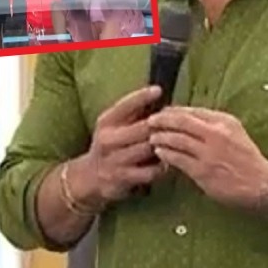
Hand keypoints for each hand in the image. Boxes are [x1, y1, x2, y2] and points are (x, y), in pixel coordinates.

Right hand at [70, 86, 168, 206]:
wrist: (90, 176)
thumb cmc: (111, 143)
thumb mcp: (114, 124)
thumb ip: (132, 112)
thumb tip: (158, 93)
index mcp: (106, 122)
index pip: (124, 105)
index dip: (142, 96)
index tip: (158, 90)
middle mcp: (108, 140)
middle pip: (142, 128)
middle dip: (161, 125)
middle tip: (178, 123)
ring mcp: (114, 160)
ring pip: (148, 148)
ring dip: (164, 145)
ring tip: (176, 142)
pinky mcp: (123, 178)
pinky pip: (150, 171)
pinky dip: (161, 166)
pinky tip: (166, 162)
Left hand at [147, 106, 267, 208]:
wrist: (262, 184)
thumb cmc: (247, 159)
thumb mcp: (235, 132)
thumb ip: (215, 124)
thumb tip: (189, 117)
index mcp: (225, 121)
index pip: (193, 111)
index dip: (174, 111)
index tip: (163, 112)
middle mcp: (217, 134)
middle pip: (181, 121)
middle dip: (162, 120)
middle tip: (150, 121)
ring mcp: (209, 153)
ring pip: (177, 139)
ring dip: (161, 137)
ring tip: (152, 137)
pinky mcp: (203, 171)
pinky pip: (178, 159)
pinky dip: (166, 154)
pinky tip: (160, 152)